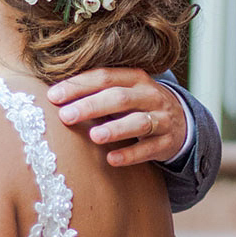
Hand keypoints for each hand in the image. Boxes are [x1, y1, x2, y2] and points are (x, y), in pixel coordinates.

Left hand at [47, 68, 187, 166]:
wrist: (182, 122)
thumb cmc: (139, 105)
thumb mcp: (124, 92)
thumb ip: (97, 92)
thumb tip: (54, 95)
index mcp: (135, 79)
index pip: (105, 77)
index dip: (79, 85)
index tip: (53, 96)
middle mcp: (150, 95)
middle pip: (120, 98)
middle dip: (91, 106)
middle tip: (66, 116)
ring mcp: (161, 119)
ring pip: (139, 122)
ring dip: (115, 129)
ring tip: (94, 136)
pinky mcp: (167, 142)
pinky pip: (149, 148)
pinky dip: (130, 154)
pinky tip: (112, 159)